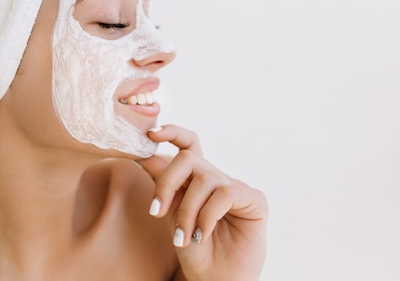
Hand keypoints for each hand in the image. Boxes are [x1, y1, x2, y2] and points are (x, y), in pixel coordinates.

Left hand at [137, 125, 267, 280]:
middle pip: (189, 158)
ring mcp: (235, 187)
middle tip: (157, 212)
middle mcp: (216, 179)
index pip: (187, 145)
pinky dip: (207, 216)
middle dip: (168, 182)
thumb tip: (145, 155)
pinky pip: (225, 193)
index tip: (151, 134)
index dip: (172, 133)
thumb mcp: (170, 215)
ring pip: (205, 178)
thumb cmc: (193, 250)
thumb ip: (162, 185)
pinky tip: (201, 234)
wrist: (214, 280)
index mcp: (195, 179)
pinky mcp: (254, 200)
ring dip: (187, 210)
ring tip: (183, 236)